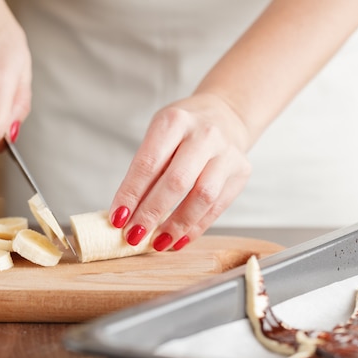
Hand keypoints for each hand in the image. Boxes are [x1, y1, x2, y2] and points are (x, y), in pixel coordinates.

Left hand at [109, 93, 251, 250]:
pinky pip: (217, 207)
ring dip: (177, 225)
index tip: (117, 219)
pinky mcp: (241, 171)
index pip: (148, 163)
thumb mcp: (159, 136)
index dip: (130, 194)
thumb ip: (145, 170)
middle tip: (134, 235)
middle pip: (176, 182)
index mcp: (174, 121)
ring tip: (158, 242)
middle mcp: (204, 134)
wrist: (225, 115)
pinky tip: (179, 240)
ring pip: (202, 197)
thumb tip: (126, 214)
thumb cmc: (182, 130)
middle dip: (151, 213)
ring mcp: (227, 152)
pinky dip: (196, 228)